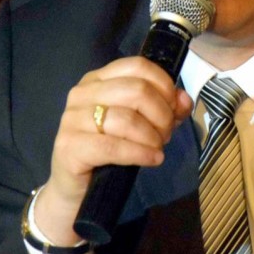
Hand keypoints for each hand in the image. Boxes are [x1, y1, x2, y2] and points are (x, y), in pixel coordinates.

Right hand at [34, 56, 192, 244]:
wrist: (77, 187)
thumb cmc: (110, 148)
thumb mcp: (143, 122)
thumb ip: (166, 107)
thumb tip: (185, 99)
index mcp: (99, 78)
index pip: (138, 66)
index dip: (163, 85)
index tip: (174, 106)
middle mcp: (83, 93)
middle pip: (136, 90)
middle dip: (161, 114)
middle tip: (166, 134)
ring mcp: (72, 119)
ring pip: (126, 118)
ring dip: (152, 136)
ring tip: (158, 147)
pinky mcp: (69, 146)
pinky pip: (113, 147)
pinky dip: (140, 153)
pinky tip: (153, 159)